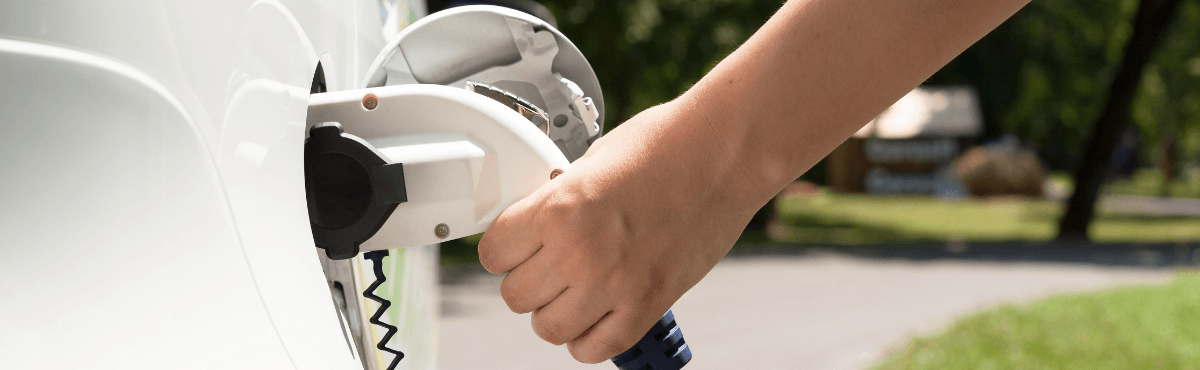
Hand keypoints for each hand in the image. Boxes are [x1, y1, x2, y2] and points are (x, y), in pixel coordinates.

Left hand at [478, 98, 761, 362]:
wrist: (725, 153)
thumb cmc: (666, 143)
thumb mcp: (591, 160)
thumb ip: (559, 198)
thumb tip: (539, 219)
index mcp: (558, 209)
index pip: (492, 253)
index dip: (503, 248)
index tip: (515, 246)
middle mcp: (579, 252)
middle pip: (515, 296)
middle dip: (528, 279)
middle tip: (548, 263)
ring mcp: (613, 285)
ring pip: (547, 328)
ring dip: (555, 311)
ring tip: (573, 289)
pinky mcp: (646, 306)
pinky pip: (593, 348)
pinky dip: (589, 336)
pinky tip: (597, 312)